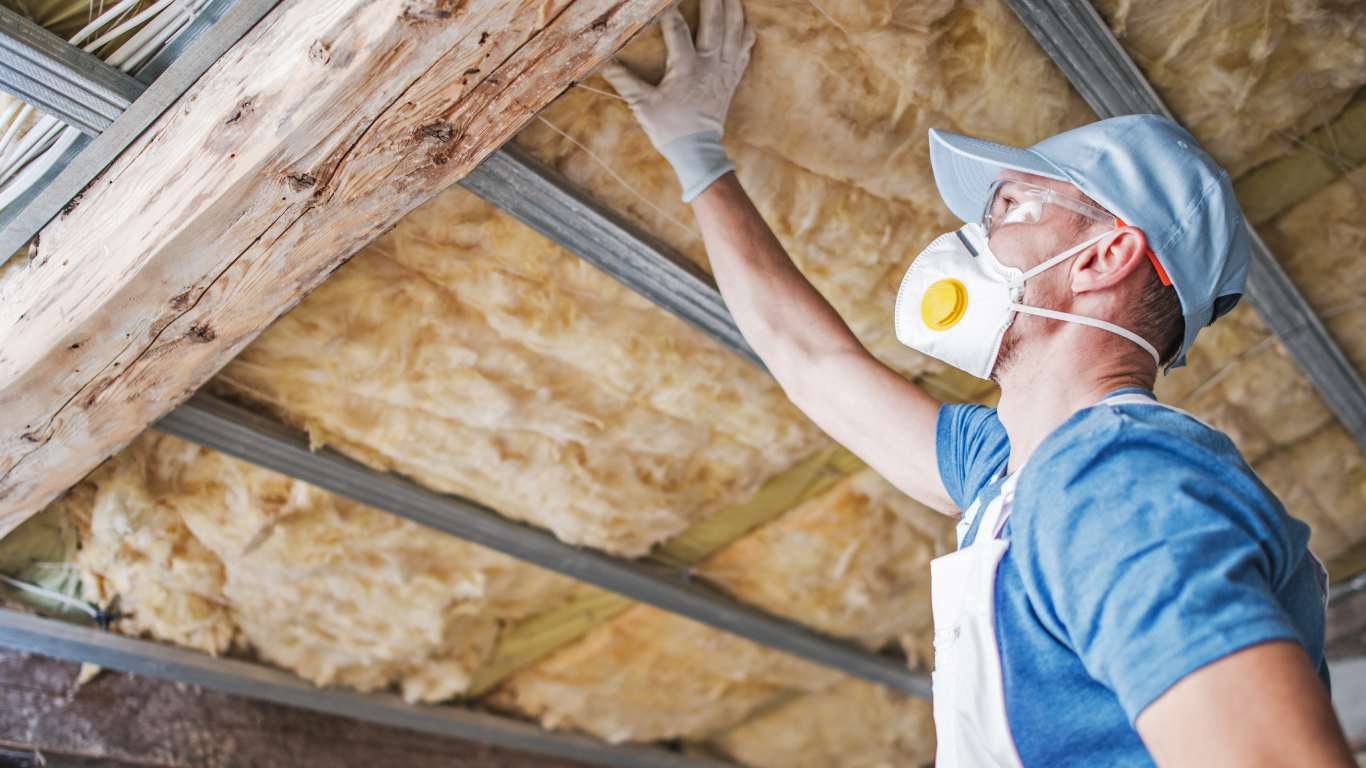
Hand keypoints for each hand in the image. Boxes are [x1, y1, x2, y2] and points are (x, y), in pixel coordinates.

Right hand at [602, 0, 754, 200]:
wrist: (698, 151)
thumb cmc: (670, 128)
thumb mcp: (643, 105)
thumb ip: (624, 81)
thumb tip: (604, 63)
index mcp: (686, 68)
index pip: (678, 29)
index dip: (670, 10)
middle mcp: (710, 64)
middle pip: (716, 22)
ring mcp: (725, 70)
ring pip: (735, 31)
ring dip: (733, 9)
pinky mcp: (733, 77)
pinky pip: (745, 49)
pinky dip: (746, 32)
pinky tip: (744, 20)